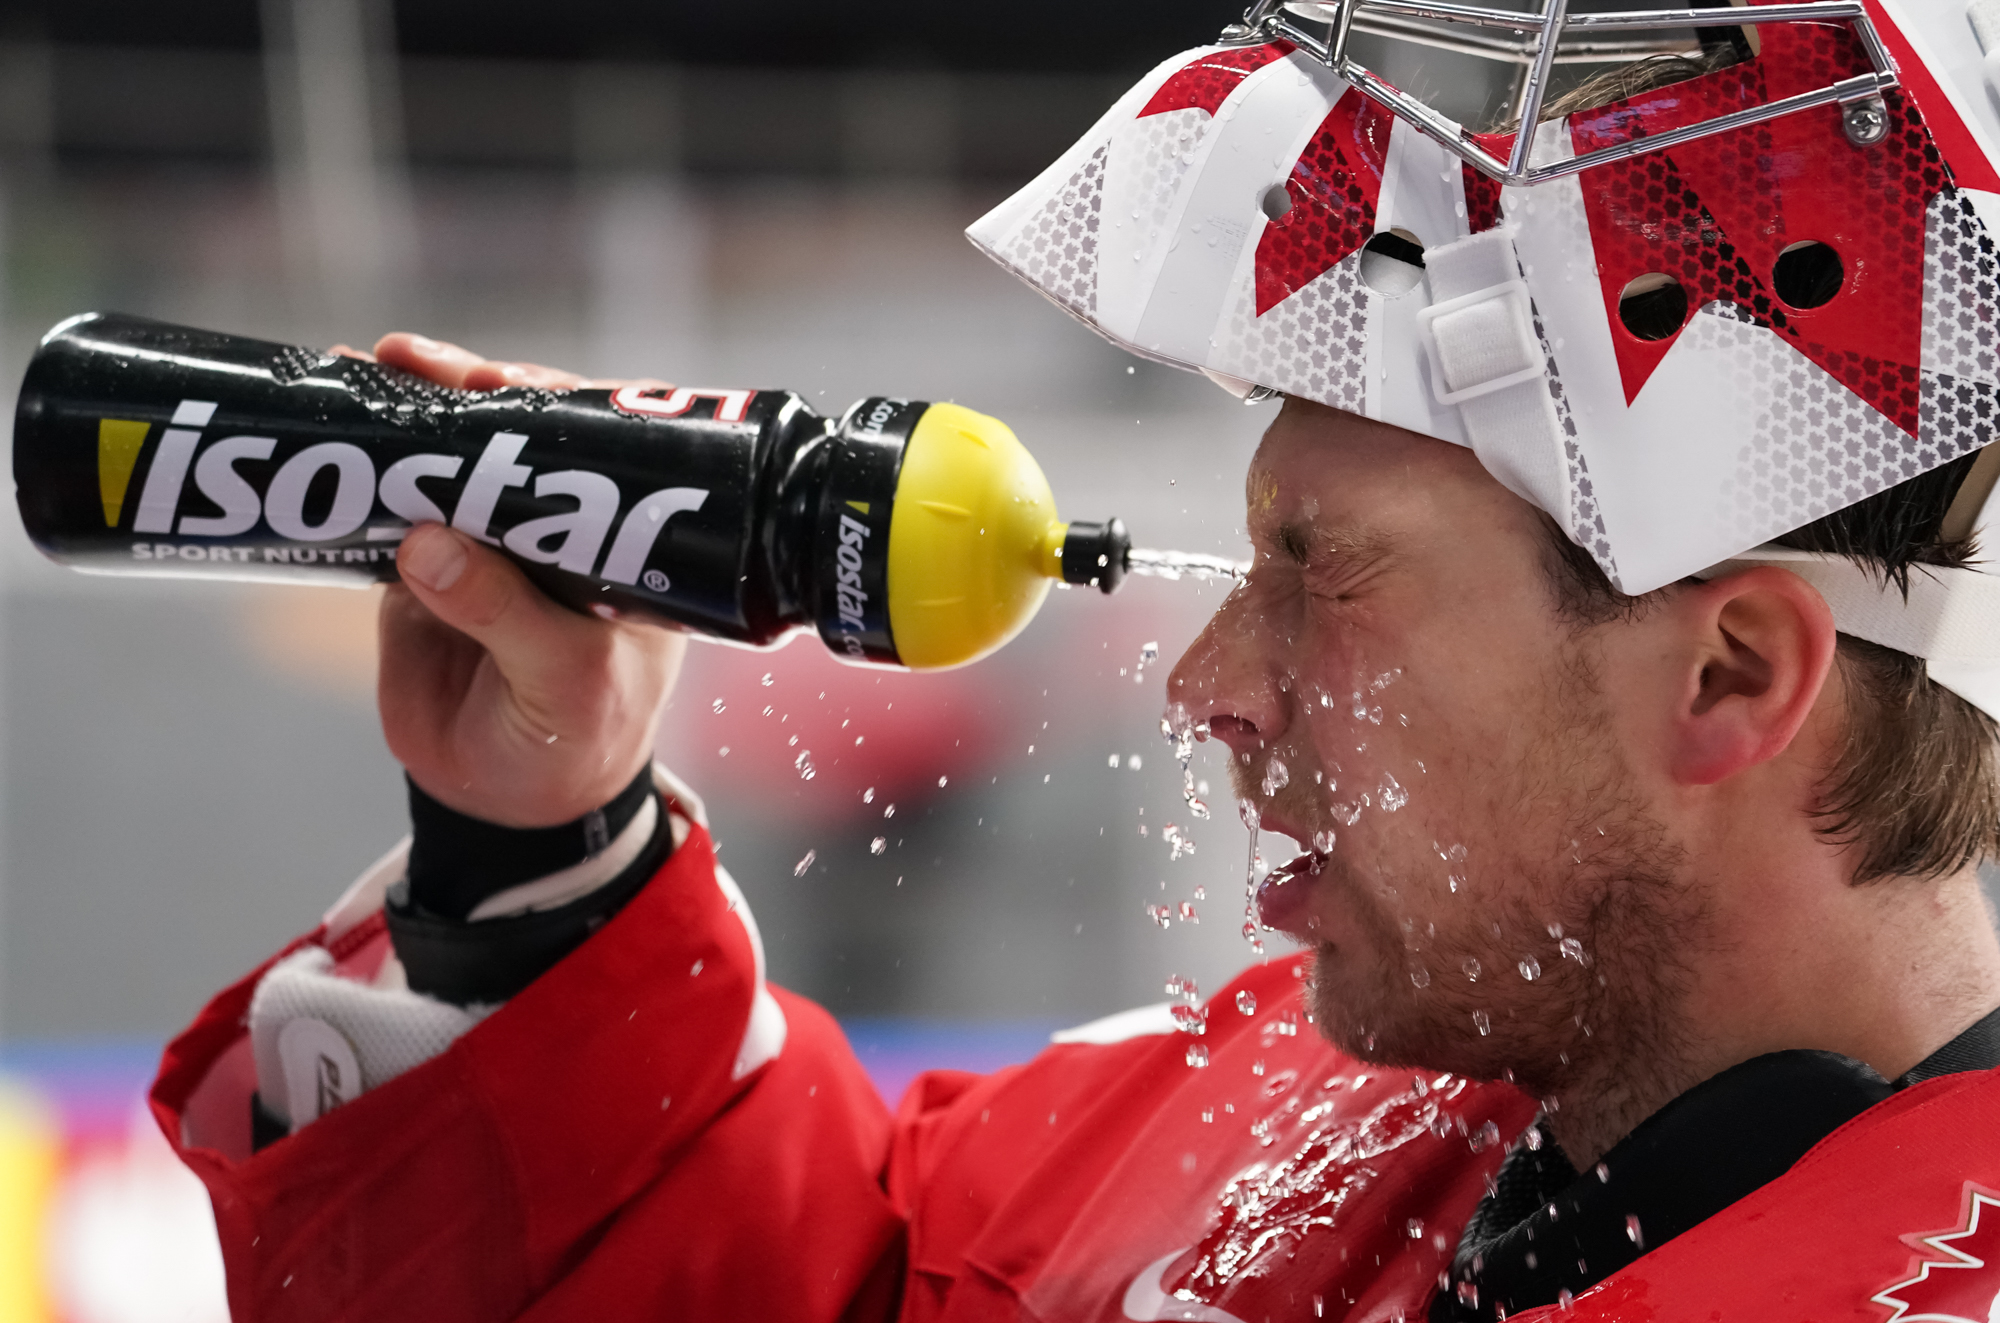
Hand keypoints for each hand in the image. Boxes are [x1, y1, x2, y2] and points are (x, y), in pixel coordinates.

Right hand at [358, 334, 687, 826]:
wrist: (505, 804)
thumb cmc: (572, 742)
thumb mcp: (563, 684)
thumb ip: (504, 615)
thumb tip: (428, 543)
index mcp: (621, 545)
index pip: (599, 450)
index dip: (554, 405)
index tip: (502, 380)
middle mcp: (559, 529)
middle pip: (517, 436)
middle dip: (466, 390)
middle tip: (413, 362)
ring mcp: (488, 543)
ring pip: (450, 462)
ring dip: (405, 416)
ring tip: (358, 372)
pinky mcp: (422, 570)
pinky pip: (389, 510)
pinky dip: (357, 472)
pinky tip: (323, 425)